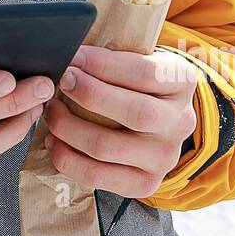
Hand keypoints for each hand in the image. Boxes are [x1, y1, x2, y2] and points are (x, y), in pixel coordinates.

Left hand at [44, 44, 197, 198]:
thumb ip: (113, 56)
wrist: (157, 121)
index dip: (104, 65)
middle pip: (134, 113)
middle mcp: (180, 123)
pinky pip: (98, 176)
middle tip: (61, 81)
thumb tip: (69, 52)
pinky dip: (68, 158)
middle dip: (89, 95)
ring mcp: (164, 157)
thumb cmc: (136, 83)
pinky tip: (54, 141)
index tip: (74, 57)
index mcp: (182, 83)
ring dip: (69, 127)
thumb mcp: (138, 60)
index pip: (145, 73)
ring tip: (52, 112)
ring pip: (108, 146)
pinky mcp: (144, 183)